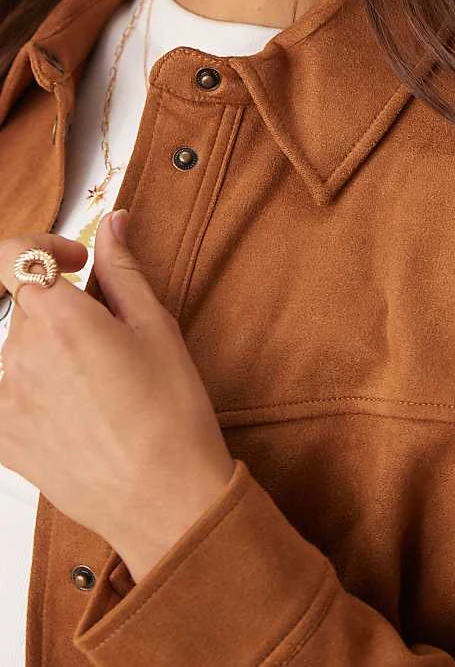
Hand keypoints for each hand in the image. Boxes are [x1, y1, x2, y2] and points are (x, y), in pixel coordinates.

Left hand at [0, 210, 234, 582]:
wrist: (163, 498)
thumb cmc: (171, 411)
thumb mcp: (156, 327)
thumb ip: (122, 268)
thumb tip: (112, 222)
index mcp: (61, 320)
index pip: (13, 255)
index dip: (43, 246)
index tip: (75, 260)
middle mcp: (19, 356)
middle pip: (28, 306)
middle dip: (63, 307)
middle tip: (111, 336)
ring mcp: (3, 401)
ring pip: (20, 349)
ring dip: (53, 350)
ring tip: (103, 384)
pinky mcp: (2, 437)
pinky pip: (12, 391)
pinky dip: (40, 388)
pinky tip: (83, 412)